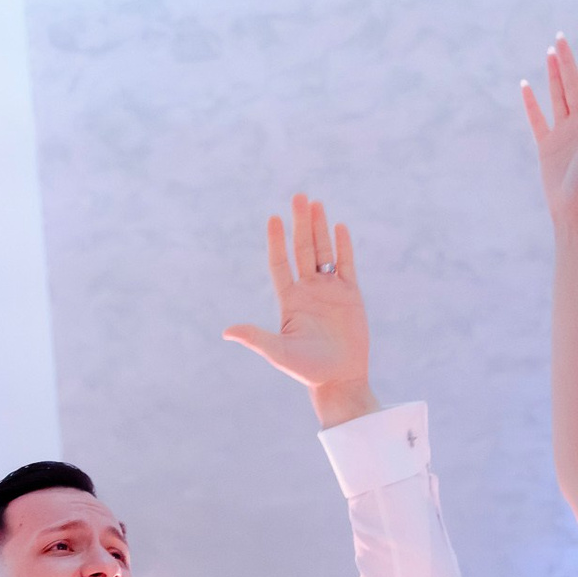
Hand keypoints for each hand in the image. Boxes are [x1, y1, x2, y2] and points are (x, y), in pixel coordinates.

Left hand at [223, 193, 378, 428]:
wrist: (338, 379)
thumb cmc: (306, 369)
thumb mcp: (278, 352)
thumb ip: (255, 338)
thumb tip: (227, 332)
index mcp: (290, 300)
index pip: (280, 264)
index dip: (277, 241)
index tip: (273, 219)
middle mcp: (308, 291)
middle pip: (303, 250)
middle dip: (300, 224)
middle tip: (298, 197)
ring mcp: (330, 291)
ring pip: (323, 252)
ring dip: (319, 228)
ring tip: (315, 203)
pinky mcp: (350, 295)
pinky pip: (346, 265)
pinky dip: (343, 247)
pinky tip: (339, 226)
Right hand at [523, 34, 577, 227]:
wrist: (574, 207)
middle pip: (574, 84)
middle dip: (568, 61)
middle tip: (560, 37)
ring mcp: (564, 132)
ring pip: (558, 96)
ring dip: (554, 75)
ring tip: (550, 53)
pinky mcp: (548, 145)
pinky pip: (538, 119)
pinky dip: (531, 103)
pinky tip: (526, 86)